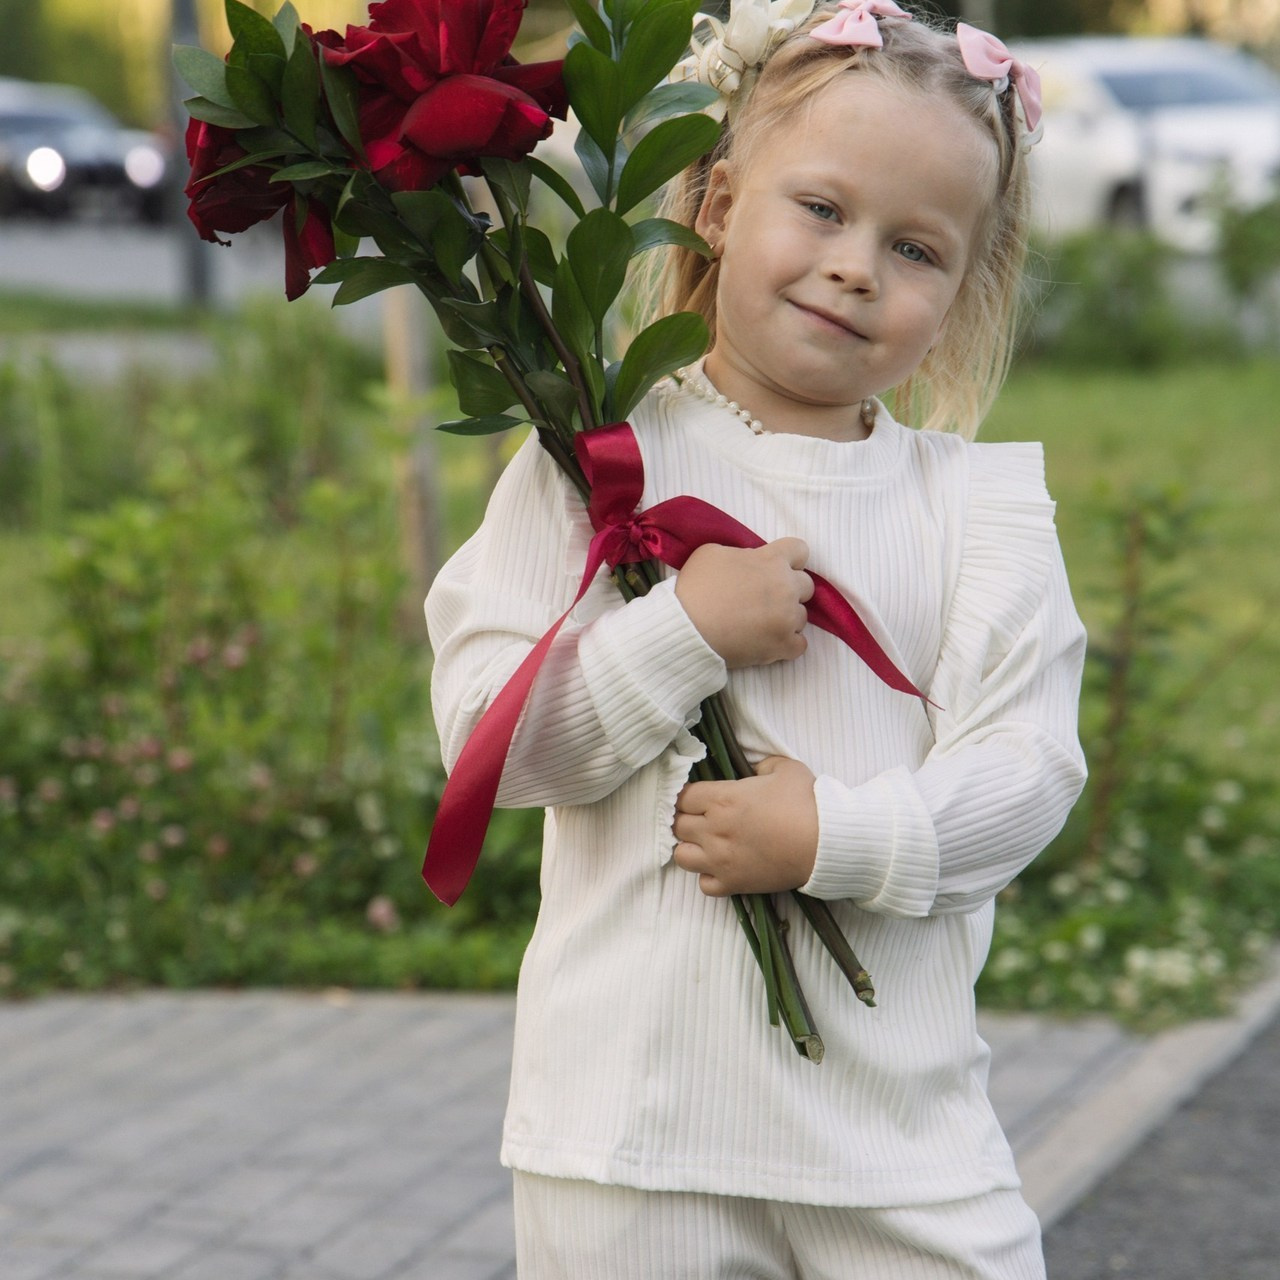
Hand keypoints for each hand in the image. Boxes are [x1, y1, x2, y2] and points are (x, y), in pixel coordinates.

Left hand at [672, 756, 818, 896]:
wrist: (825, 843)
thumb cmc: (807, 802)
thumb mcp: (785, 769)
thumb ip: (762, 764)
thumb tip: (754, 769)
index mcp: (722, 798)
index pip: (683, 796)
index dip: (688, 795)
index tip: (696, 797)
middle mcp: (714, 829)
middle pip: (678, 825)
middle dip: (686, 819)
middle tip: (701, 818)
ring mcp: (721, 859)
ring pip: (682, 856)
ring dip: (690, 847)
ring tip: (706, 843)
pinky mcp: (734, 883)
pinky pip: (704, 885)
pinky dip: (708, 876)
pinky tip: (721, 867)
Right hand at [675, 538, 812, 668]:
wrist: (685, 627)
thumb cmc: (695, 588)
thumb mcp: (712, 553)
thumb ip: (741, 553)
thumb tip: (751, 562)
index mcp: (771, 560)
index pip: (800, 550)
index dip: (790, 559)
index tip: (776, 569)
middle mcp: (786, 586)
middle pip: (806, 585)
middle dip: (788, 590)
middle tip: (764, 600)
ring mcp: (787, 617)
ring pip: (801, 616)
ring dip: (785, 619)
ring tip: (760, 625)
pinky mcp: (783, 645)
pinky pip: (800, 645)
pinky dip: (786, 645)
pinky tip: (768, 642)